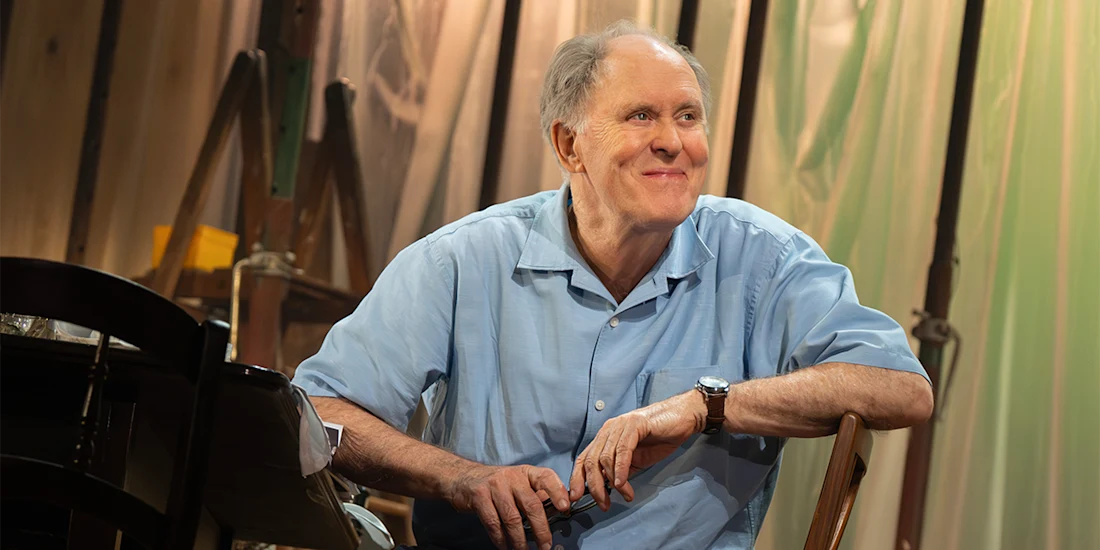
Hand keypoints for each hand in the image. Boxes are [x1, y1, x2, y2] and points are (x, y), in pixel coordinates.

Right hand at [446, 463, 570, 549]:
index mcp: (526, 472)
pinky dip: (500, 538)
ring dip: (520, 540)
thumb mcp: (518, 484)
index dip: (557, 492)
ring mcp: (494, 485)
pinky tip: (505, 546)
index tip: (566, 508)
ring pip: (512, 518)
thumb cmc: (497, 484)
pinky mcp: (479, 496)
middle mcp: (512, 476)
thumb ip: (535, 495)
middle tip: (545, 546)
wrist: (463, 478)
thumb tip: (557, 512)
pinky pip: (493, 523)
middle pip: (532, 504)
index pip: (546, 477)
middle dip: (541, 529)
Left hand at [569, 390, 705, 510]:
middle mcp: (608, 430)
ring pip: (605, 458)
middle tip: (604, 504)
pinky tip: (623, 483)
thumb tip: (607, 488)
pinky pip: (623, 450)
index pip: (583, 459)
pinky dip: (621, 469)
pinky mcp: (634, 424)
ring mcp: (620, 426)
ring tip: (624, 495)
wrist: (682, 418)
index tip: (575, 498)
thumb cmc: (660, 438)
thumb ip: (620, 470)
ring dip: (612, 482)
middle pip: (590, 461)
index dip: (577, 479)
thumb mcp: (635, 460)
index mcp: (605, 438)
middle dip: (594, 487)